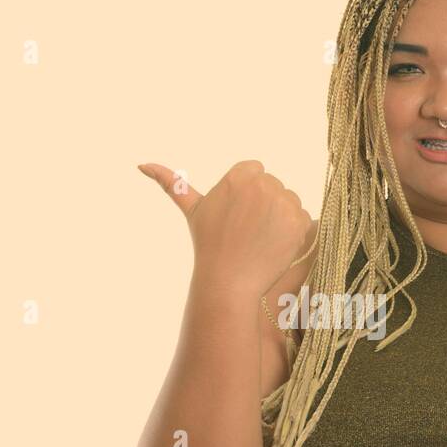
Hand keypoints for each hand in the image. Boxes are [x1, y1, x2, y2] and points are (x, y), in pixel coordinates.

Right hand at [138, 159, 312, 297]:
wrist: (229, 282)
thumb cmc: (209, 246)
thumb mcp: (193, 210)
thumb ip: (172, 183)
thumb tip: (141, 164)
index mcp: (239, 176)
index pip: (256, 170)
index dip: (249, 194)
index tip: (239, 214)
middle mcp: (263, 184)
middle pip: (275, 185)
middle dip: (266, 205)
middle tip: (249, 230)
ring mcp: (283, 203)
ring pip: (290, 200)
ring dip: (281, 217)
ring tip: (261, 238)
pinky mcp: (299, 222)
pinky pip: (304, 218)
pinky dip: (294, 231)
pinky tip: (276, 244)